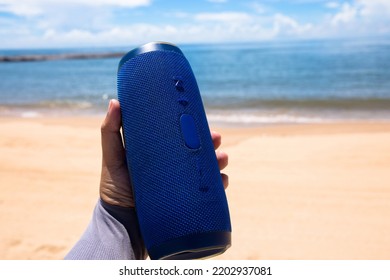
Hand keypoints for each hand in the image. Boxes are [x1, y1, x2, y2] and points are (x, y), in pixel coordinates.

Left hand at [100, 99, 228, 207]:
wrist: (122, 226)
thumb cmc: (115, 190)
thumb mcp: (112, 158)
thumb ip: (110, 131)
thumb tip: (115, 101)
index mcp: (158, 155)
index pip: (178, 137)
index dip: (190, 127)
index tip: (198, 117)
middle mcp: (172, 168)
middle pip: (196, 151)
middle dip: (209, 143)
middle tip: (216, 138)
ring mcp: (181, 185)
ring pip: (206, 169)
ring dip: (218, 161)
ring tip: (223, 158)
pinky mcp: (189, 202)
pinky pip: (209, 192)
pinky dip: (219, 185)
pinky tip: (223, 180)